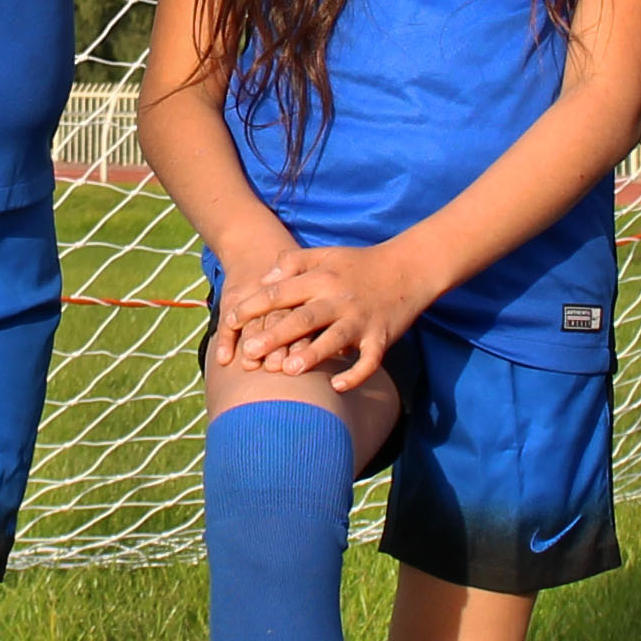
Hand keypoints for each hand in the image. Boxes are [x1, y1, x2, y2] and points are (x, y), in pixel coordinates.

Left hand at [218, 241, 423, 390]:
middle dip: (275, 335)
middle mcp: (339, 299)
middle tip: (249, 353)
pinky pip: (369, 360)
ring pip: (334, 339)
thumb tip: (263, 280)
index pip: (281, 292)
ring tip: (288, 370)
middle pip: (303, 318)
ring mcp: (361, 319)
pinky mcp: (382, 337)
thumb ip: (292, 263)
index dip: (253, 306)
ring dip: (312, 355)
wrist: (410, 268)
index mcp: (322, 278)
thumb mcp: (325, 255)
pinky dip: (355, 374)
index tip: (230, 321)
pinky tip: (336, 386)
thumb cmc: (359, 264)